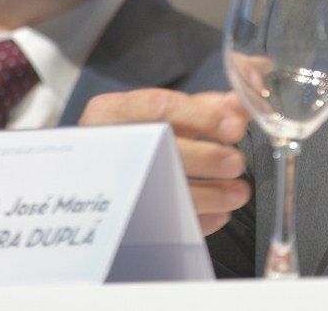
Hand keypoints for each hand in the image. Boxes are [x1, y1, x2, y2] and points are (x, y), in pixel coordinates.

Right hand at [80, 89, 251, 234]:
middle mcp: (105, 144)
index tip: (235, 128)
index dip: (202, 117)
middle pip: (161, 149)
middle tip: (236, 163)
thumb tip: (238, 105)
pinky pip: (162, 222)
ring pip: (163, 189)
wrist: (89, 176)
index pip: (159, 106)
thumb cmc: (133, 138)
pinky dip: (195, 220)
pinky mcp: (121, 217)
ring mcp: (110, 183)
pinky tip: (219, 214)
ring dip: (209, 194)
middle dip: (208, 158)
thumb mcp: (159, 115)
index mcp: (112, 111)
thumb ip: (200, 107)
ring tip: (238, 193)